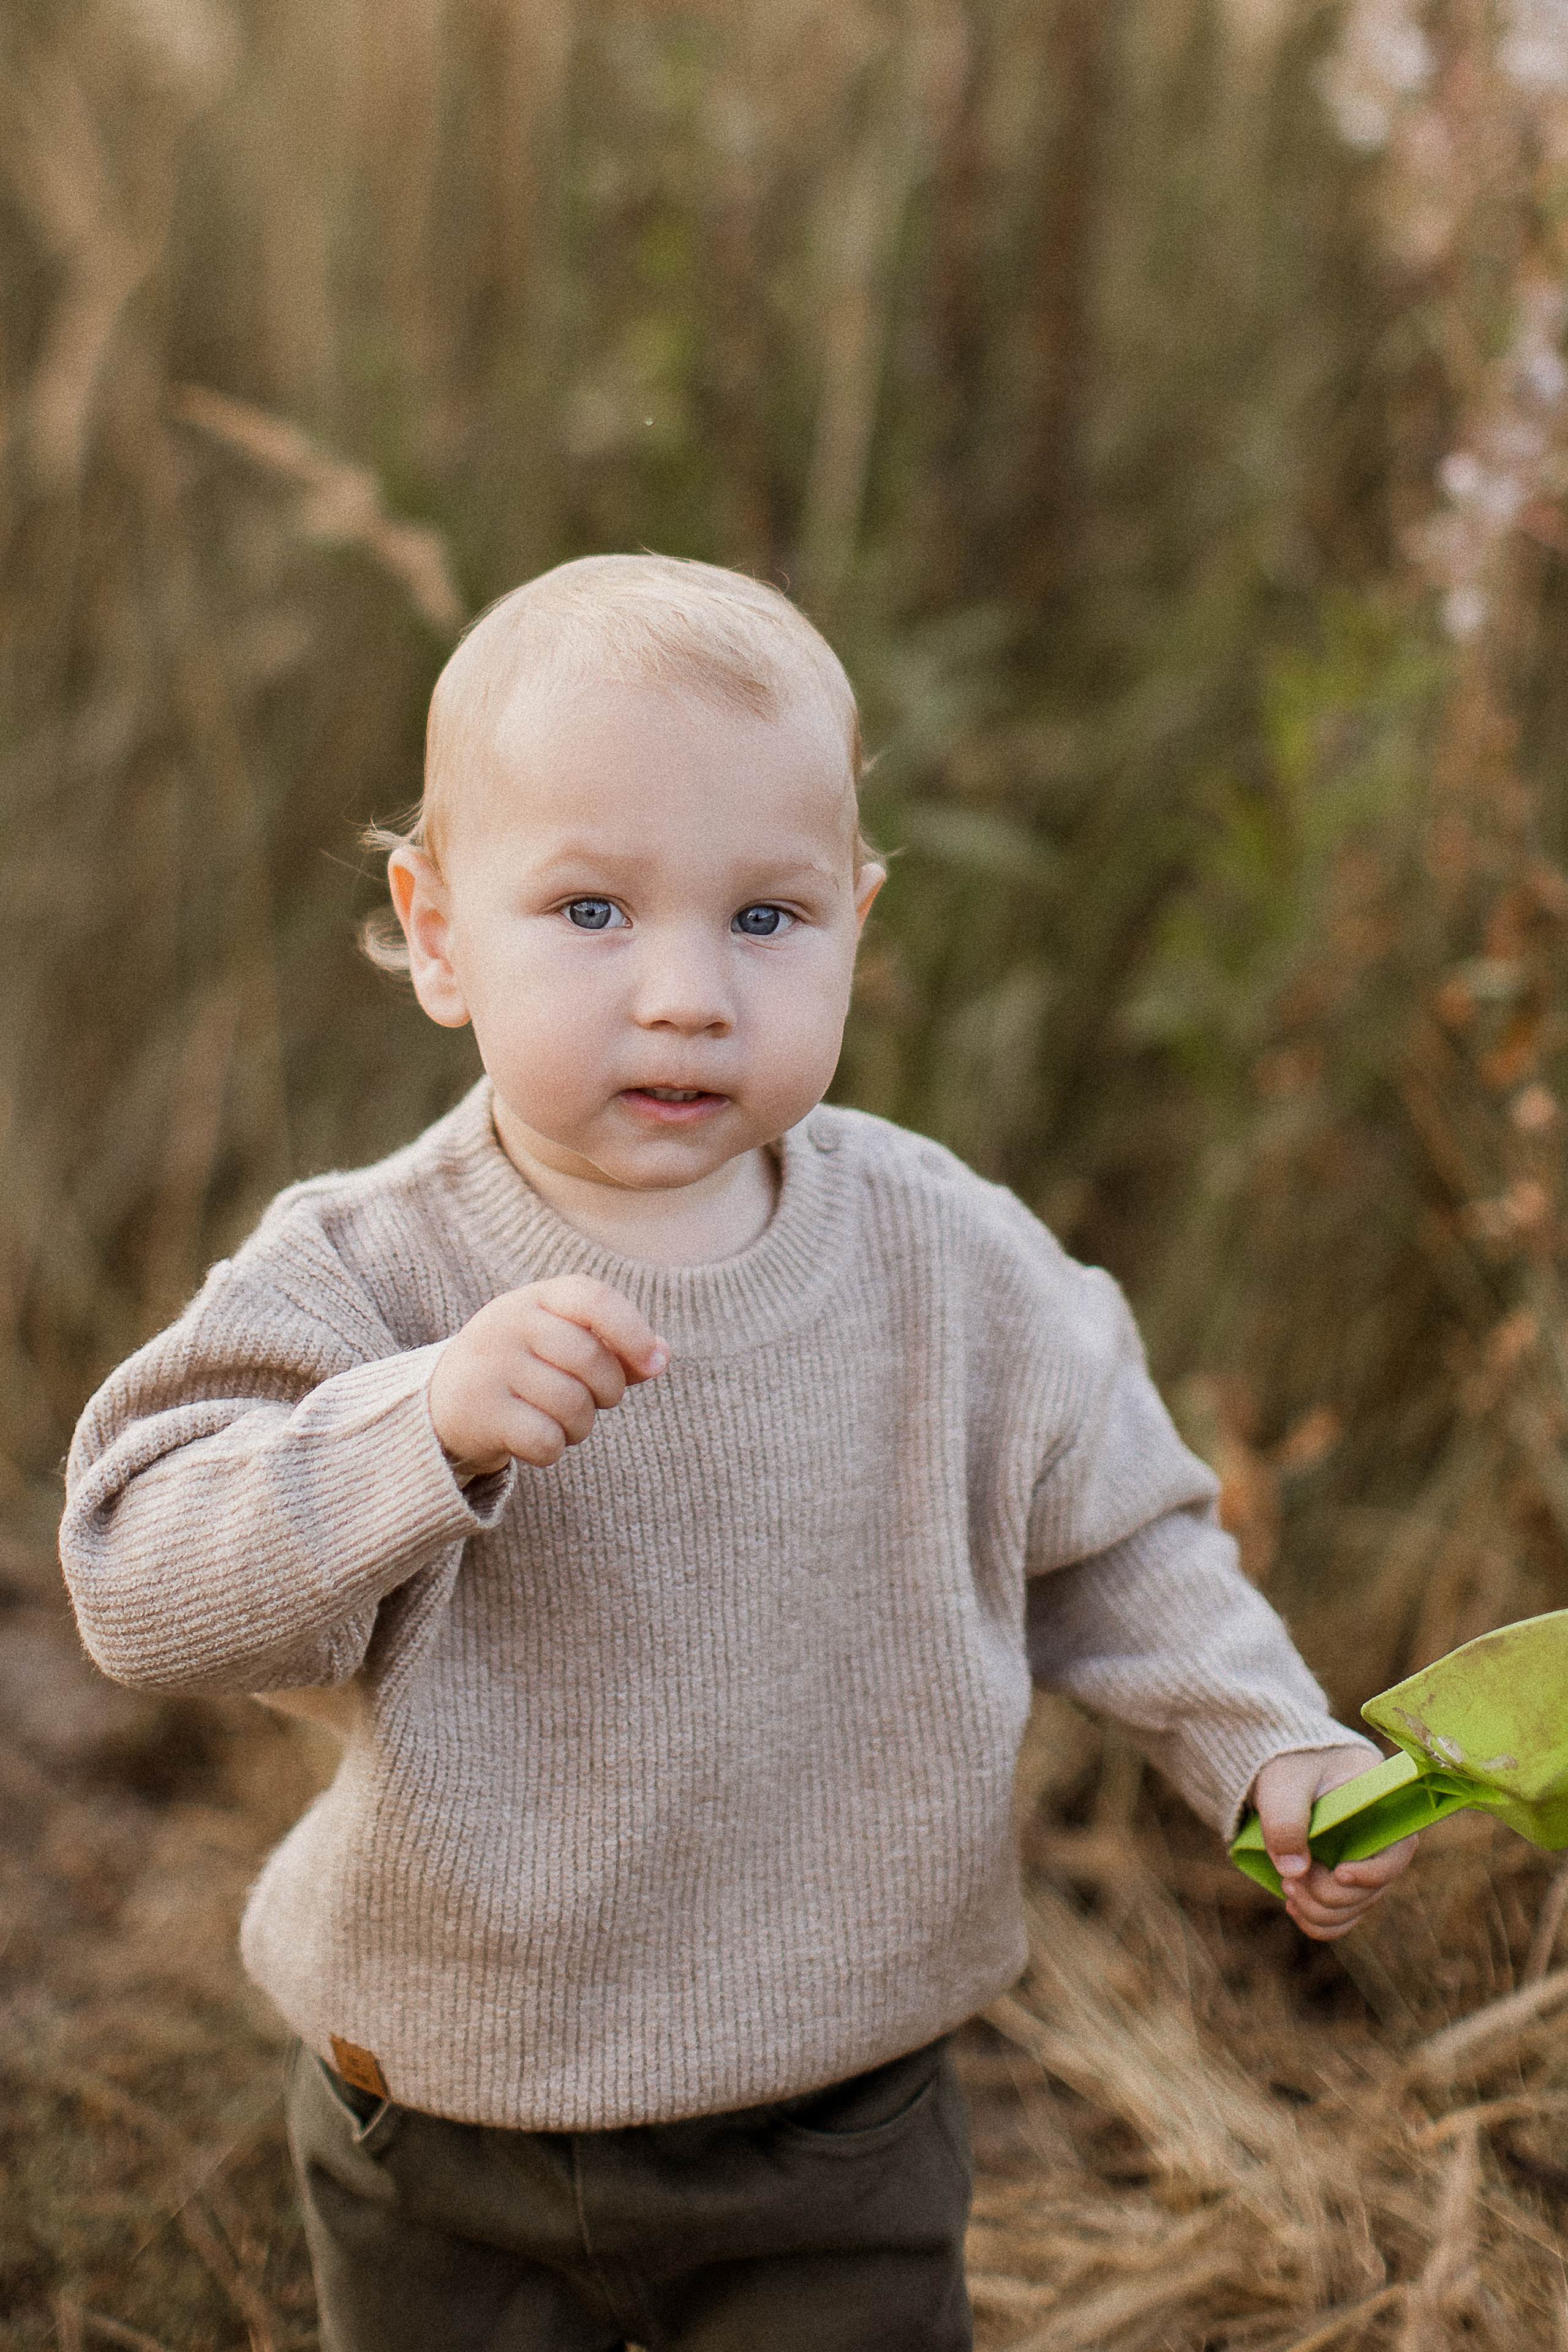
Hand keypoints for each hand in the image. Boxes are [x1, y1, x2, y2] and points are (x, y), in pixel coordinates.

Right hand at [428, 1275, 668, 1473]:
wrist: (442, 1401)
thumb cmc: (523, 1368)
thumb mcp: (562, 1344)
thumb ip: (614, 1347)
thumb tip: (661, 1357)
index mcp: (535, 1298)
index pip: (593, 1298)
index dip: (633, 1331)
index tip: (655, 1365)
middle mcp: (508, 1323)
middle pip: (590, 1360)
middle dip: (608, 1392)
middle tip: (594, 1401)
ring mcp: (489, 1365)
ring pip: (571, 1405)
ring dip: (580, 1426)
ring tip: (562, 1422)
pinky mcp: (479, 1411)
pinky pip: (545, 1440)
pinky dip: (552, 1450)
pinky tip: (536, 1440)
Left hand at [1251, 1744, 1416, 1940]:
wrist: (1281, 1765)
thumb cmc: (1290, 1763)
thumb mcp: (1283, 1781)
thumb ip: (1286, 1818)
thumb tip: (1294, 1871)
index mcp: (1382, 1808)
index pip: (1398, 1852)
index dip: (1373, 1873)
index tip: (1338, 1872)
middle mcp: (1380, 1842)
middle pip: (1372, 1892)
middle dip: (1328, 1894)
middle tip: (1289, 1878)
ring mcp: (1363, 1864)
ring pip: (1354, 1910)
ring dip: (1318, 1910)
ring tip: (1287, 1886)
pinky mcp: (1342, 1881)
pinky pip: (1340, 1918)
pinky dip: (1318, 1922)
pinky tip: (1294, 1907)